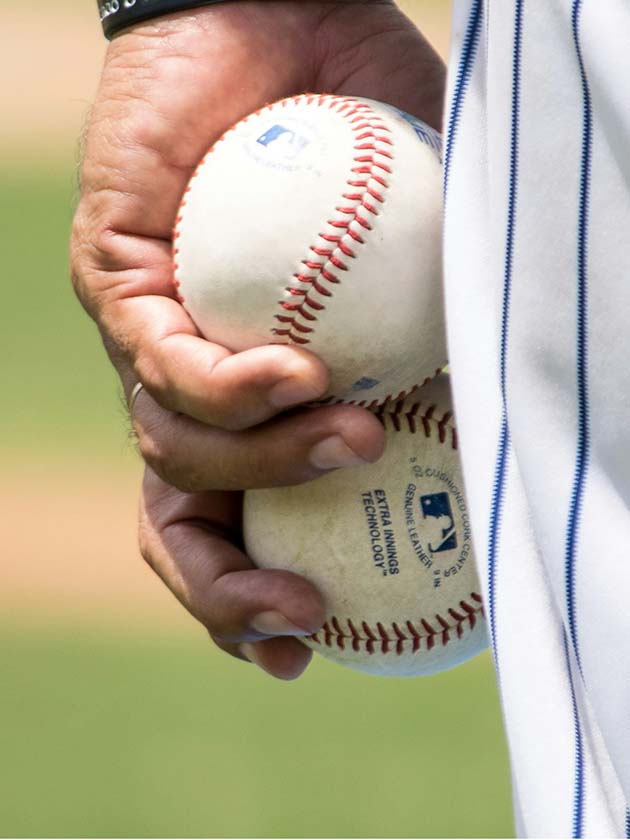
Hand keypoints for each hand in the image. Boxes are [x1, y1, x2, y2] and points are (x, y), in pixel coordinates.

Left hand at [71, 0, 445, 677]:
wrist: (283, 20)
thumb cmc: (369, 134)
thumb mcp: (434, 249)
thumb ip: (453, 329)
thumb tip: (508, 406)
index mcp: (251, 398)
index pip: (233, 522)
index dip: (255, 597)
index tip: (310, 643)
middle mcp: (190, 381)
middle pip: (178, 521)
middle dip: (226, 592)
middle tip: (302, 619)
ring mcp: (148, 334)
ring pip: (171, 454)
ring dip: (268, 471)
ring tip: (352, 437)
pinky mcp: (113, 275)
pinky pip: (159, 362)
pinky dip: (235, 388)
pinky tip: (301, 368)